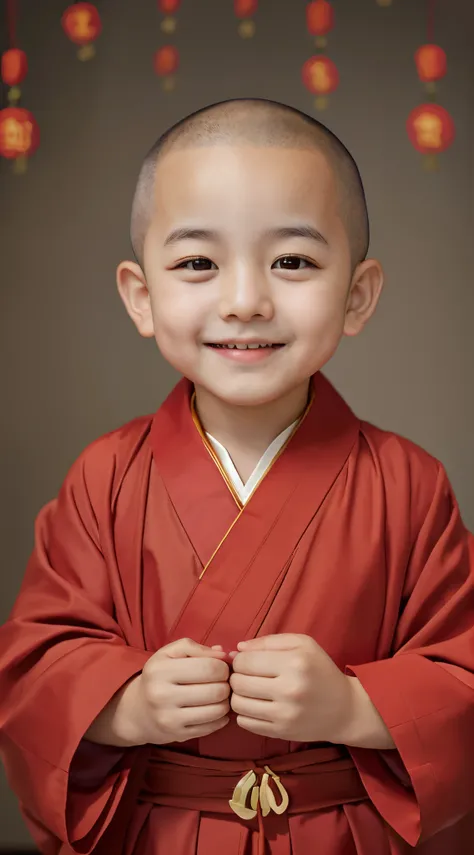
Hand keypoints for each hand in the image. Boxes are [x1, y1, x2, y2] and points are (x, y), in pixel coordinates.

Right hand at [87, 638, 229, 746]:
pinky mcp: (177, 735)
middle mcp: (161, 695)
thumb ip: (196, 648)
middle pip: (216, 690)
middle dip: (226, 685)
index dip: (223, 666)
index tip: (221, 668)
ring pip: (216, 710)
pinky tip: (215, 709)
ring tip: (220, 696)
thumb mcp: (169, 653)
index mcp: (160, 670)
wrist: (138, 711)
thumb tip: (224, 654)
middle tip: (223, 682)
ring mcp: (169, 718)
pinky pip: (211, 727)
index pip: (209, 667)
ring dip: (225, 702)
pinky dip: (221, 718)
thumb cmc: (160, 676)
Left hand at [230, 634, 355, 743]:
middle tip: (247, 676)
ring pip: (238, 704)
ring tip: (250, 691)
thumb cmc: (321, 670)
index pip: (244, 661)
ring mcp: (285, 714)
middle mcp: (289, 689)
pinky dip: (245, 714)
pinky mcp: (282, 732)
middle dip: (236, 677)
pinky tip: (256, 706)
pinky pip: (245, 723)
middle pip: (238, 683)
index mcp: (294, 663)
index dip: (239, 660)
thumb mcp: (302, 644)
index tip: (247, 662)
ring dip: (238, 696)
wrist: (345, 709)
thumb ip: (269, 641)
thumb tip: (237, 648)